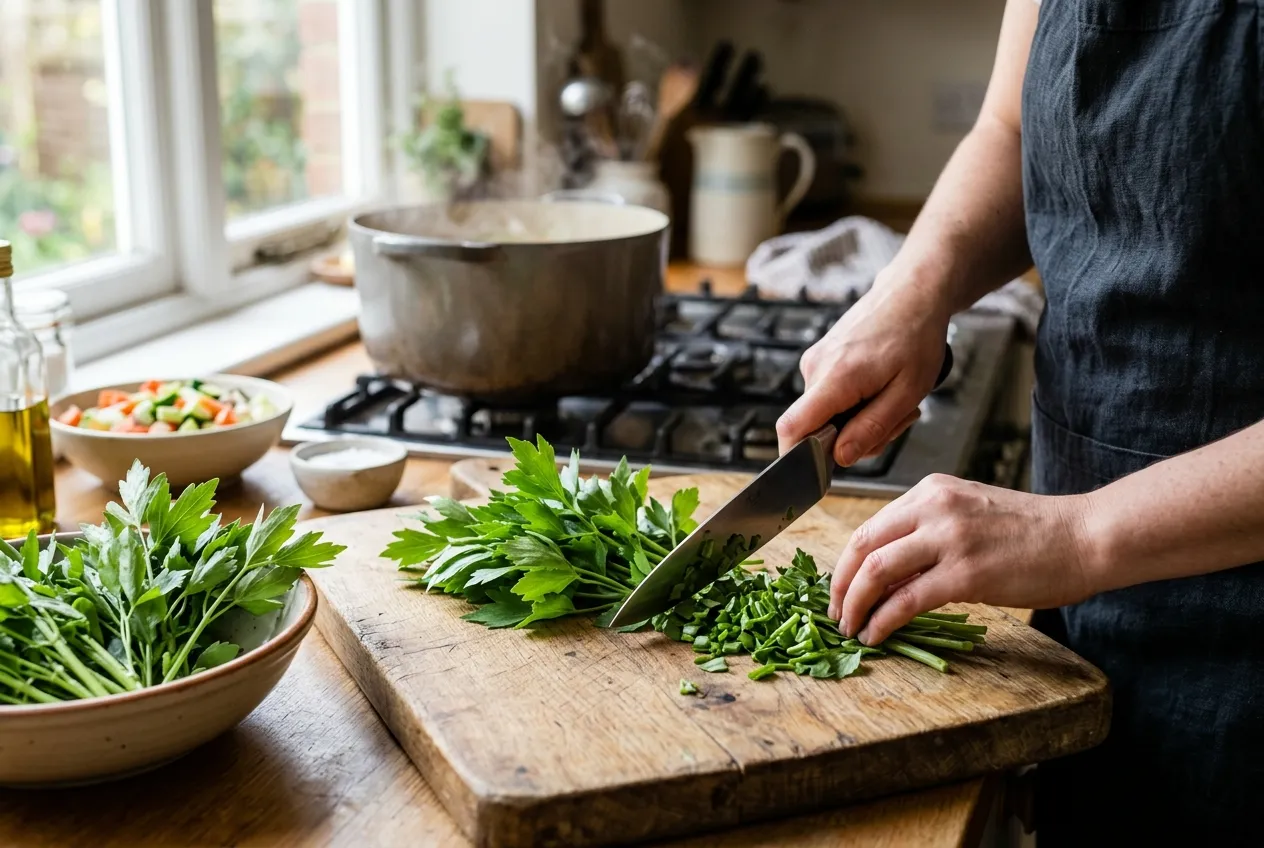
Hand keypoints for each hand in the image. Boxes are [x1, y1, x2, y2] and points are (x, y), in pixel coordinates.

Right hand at [776, 266, 952, 465]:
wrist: (913, 293)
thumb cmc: (916, 337)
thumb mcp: (907, 392)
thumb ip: (872, 429)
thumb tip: (839, 458)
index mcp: (835, 378)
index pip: (792, 428)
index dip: (795, 459)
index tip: (814, 475)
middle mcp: (815, 368)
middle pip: (815, 427)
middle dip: (852, 437)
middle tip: (895, 420)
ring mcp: (815, 361)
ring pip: (825, 413)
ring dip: (859, 418)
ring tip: (893, 396)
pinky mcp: (821, 358)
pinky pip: (829, 396)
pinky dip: (855, 401)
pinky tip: (880, 385)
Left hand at [829, 474, 1097, 644]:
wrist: (1084, 536)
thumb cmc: (1033, 532)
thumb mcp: (969, 517)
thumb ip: (927, 536)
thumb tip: (886, 576)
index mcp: (930, 492)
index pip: (869, 526)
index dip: (846, 563)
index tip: (840, 588)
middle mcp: (934, 508)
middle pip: (862, 546)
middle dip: (840, 585)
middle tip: (834, 613)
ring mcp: (949, 539)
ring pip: (876, 572)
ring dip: (855, 605)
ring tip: (850, 627)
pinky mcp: (966, 574)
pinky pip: (907, 600)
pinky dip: (883, 620)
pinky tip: (876, 634)